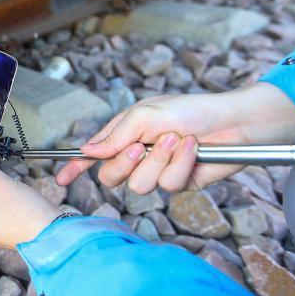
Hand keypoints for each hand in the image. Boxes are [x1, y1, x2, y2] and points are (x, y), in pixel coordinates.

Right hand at [55, 82, 294, 193]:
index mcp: (125, 134)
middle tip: (141, 146)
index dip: (76, 167)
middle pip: (111, 176)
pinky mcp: (179, 183)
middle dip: (125, 163)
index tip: (61, 179)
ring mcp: (157, 170)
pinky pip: (168, 185)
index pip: (94, 154)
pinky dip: (180, 164)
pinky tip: (192, 150)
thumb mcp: (146, 115)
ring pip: (140, 185)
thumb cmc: (191, 110)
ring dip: (159, 160)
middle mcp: (138, 155)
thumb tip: (87, 151)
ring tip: (177, 140)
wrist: (233, 123)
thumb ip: (115, 136)